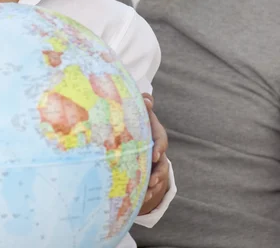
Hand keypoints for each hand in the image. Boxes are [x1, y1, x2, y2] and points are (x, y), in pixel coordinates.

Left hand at [138, 93, 169, 214]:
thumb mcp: (142, 111)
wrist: (137, 129)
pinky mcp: (148, 171)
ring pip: (159, 175)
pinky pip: (151, 183)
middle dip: (159, 173)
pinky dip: (147, 191)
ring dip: (153, 185)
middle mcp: (158, 150)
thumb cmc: (138, 118)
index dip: (159, 148)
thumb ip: (145, 104)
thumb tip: (146, 100)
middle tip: (153, 181)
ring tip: (145, 194)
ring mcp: (154, 163)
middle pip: (163, 163)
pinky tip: (140, 199)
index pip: (161, 141)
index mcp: (156, 135)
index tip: (154, 155)